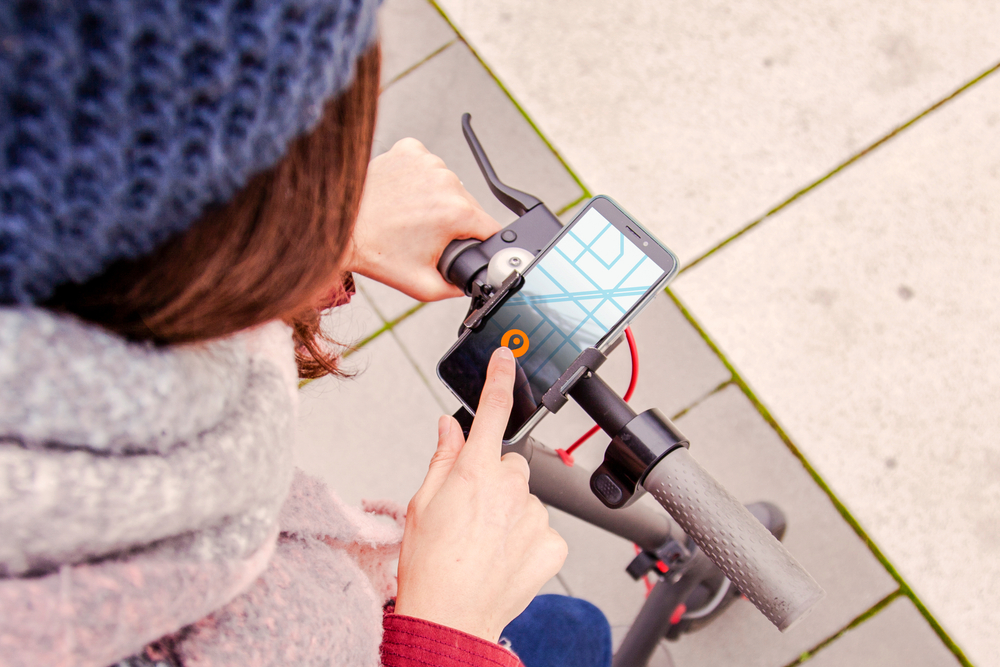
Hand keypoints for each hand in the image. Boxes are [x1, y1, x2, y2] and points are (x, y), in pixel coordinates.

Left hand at [346, 138, 500, 300]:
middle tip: (425, 235)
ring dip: (437, 199)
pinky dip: (420, 179)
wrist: (339, 228)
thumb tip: (473, 283)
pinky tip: (403, 195)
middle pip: (469, 206)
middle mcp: (446, 181)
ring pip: (448, 185)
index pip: (490, 227)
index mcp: (456, 212)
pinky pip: (427, 166)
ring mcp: (427, 162)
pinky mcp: (409, 150)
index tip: (462, 246)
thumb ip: (458, 289)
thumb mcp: (424, 286)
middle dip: (454, 222)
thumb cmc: (375, 251)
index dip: (480, 242)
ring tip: (410, 215)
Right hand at [394, 348, 567, 641]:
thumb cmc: (428, 567)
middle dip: (494, 480)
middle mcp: (510, 489)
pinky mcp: (553, 543)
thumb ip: (442, 458)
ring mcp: (535, 517)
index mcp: (473, 472)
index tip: (507, 357)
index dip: (500, 378)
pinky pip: (542, 529)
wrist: (450, 620)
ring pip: (526, 499)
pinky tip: (504, 557)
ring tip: (484, 542)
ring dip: (511, 512)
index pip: (492, 412)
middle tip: (471, 512)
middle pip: (510, 465)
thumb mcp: (422, 504)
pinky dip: (527, 539)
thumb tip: (450, 427)